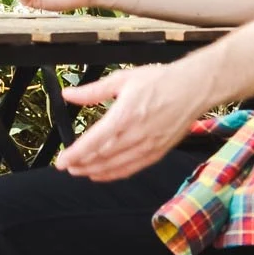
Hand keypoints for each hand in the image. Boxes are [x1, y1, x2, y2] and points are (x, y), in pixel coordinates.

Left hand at [56, 50, 225, 182]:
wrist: (193, 88)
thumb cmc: (160, 81)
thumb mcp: (122, 79)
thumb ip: (93, 91)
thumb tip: (68, 95)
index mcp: (125, 115)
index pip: (94, 141)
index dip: (75, 154)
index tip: (61, 161)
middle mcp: (136, 134)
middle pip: (102, 157)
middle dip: (81, 164)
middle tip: (67, 166)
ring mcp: (148, 146)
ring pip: (116, 166)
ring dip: (95, 171)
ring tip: (80, 171)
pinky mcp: (158, 152)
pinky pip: (132, 168)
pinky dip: (115, 174)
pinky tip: (102, 175)